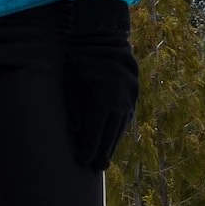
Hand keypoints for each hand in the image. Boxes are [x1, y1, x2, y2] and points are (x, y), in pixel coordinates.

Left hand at [63, 0, 138, 170]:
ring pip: (121, 127)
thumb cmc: (78, 60)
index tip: (80, 159)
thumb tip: (74, 134)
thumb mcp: (70, 84)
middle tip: (95, 168)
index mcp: (103, 99)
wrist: (103, 37)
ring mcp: (130, 96)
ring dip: (113, 143)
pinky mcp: (134, 93)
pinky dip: (120, 130)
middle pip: (110, 134)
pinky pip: (127, 117)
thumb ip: (73, 111)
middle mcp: (120, 100)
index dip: (87, 148)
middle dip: (102, 152)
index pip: (94, 133)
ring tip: (104, 159)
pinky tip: (113, 139)